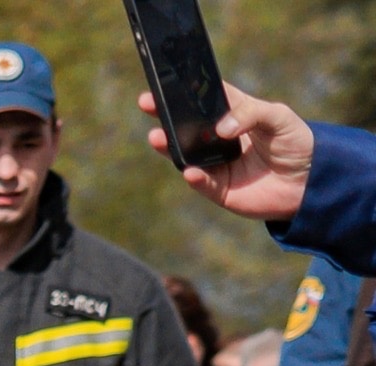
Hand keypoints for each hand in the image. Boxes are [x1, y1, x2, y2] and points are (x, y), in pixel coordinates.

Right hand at [143, 83, 312, 220]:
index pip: (205, 99)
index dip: (186, 91)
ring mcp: (216, 164)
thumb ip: (251, 114)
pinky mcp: (219, 189)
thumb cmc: (296, 141)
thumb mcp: (278, 116)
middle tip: (148, 103)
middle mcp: (219, 139)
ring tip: (157, 137)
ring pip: (186, 154)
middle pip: (187, 126)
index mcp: (233, 114)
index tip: (166, 83)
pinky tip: (189, 171)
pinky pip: (202, 183)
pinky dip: (195, 177)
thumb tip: (221, 129)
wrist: (311, 181)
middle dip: (165, 116)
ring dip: (170, 146)